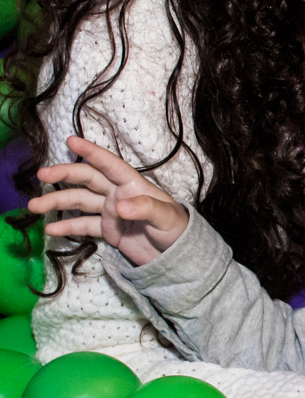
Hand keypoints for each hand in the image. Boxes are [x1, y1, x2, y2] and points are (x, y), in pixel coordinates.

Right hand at [28, 135, 188, 265]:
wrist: (177, 257)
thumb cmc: (176, 230)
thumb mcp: (165, 218)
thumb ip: (145, 209)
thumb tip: (120, 207)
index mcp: (133, 185)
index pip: (109, 164)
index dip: (91, 151)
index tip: (71, 140)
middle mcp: (118, 194)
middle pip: (87, 179)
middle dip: (64, 175)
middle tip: (42, 174)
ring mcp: (110, 212)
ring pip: (79, 202)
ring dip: (57, 202)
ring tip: (34, 205)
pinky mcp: (108, 230)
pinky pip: (83, 226)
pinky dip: (67, 227)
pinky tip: (49, 229)